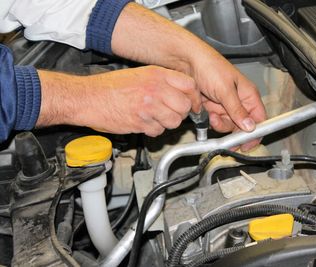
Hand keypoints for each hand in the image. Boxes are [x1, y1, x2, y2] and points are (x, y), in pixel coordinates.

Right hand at [37, 66, 200, 136]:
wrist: (88, 97)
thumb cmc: (111, 86)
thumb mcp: (141, 74)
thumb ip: (162, 81)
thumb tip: (182, 92)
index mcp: (157, 74)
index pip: (189, 85)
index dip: (194, 98)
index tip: (194, 104)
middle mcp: (155, 89)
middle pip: (185, 106)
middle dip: (181, 113)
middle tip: (172, 113)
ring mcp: (148, 106)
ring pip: (174, 121)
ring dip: (167, 123)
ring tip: (155, 118)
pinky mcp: (140, 122)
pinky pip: (158, 131)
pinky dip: (153, 130)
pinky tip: (144, 122)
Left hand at [110, 3, 266, 147]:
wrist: (187, 62)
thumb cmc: (209, 67)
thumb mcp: (225, 90)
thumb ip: (237, 110)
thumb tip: (250, 126)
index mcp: (249, 95)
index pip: (259, 119)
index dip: (255, 133)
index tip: (246, 144)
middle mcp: (239, 101)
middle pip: (243, 126)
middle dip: (233, 131)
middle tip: (223, 130)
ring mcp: (226, 105)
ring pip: (229, 126)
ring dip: (220, 125)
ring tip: (212, 116)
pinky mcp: (214, 108)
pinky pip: (216, 122)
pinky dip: (212, 122)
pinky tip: (206, 113)